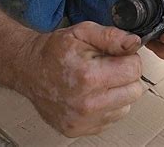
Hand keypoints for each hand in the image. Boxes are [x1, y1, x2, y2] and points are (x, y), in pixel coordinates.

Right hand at [13, 22, 142, 136]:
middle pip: (134, 91)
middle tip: (108, 69)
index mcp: (88, 76)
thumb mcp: (83, 32)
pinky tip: (92, 95)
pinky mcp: (79, 130)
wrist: (29, 70)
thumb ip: (112, 36)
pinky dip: (107, 106)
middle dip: (126, 77)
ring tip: (98, 82)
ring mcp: (83, 121)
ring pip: (125, 107)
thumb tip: (134, 43)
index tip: (117, 56)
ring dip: (117, 93)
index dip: (129, 59)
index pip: (134, 70)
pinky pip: (111, 119)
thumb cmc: (54, 51)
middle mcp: (87, 104)